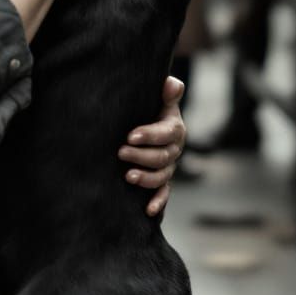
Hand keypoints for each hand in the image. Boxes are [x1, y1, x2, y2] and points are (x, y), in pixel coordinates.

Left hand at [118, 76, 185, 215]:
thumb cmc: (149, 105)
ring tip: (128, 176)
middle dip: (142, 156)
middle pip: (163, 157)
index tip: (130, 135)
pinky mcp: (163, 179)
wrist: (148, 120)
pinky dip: (159, 202)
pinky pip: (165, 193)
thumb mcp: (158, 97)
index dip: (149, 135)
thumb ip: (167, 91)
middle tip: (121, 152)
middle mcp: (174, 149)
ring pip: (162, 176)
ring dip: (147, 178)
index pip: (166, 133)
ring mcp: (169, 166)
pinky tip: (149, 211)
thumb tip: (172, 83)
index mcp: (174, 128)